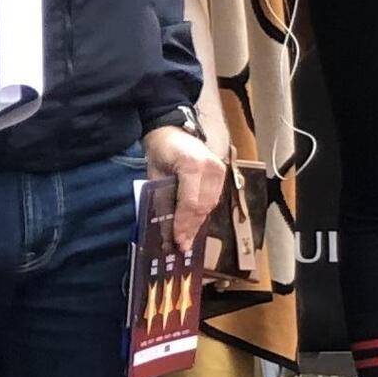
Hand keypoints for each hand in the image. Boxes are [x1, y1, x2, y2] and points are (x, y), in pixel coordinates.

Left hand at [144, 122, 224, 249]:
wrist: (172, 130)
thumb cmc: (160, 150)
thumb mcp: (154, 173)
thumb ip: (162, 197)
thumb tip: (165, 226)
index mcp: (192, 164)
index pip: (190, 202)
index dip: (184, 224)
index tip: (178, 241)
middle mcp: (211, 167)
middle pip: (203, 206)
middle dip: (192, 228)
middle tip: (183, 246)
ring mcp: (220, 170)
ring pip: (210, 204)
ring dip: (198, 223)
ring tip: (188, 239)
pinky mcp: (222, 173)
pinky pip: (213, 199)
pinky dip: (203, 213)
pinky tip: (194, 225)